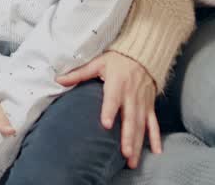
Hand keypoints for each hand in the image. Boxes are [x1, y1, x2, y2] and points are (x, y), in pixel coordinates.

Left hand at [57, 51, 160, 168]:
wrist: (143, 54)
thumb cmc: (118, 59)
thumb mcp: (98, 63)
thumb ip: (79, 73)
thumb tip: (58, 79)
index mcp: (117, 84)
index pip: (112, 99)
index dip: (109, 111)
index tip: (106, 124)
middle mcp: (131, 95)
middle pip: (130, 118)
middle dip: (128, 137)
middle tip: (125, 153)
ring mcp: (142, 103)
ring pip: (141, 125)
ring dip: (138, 142)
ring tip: (132, 159)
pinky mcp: (150, 106)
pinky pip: (154, 123)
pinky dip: (156, 137)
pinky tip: (156, 151)